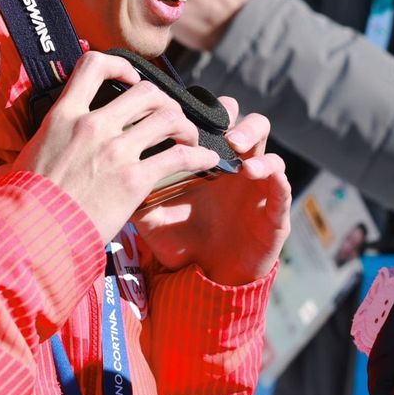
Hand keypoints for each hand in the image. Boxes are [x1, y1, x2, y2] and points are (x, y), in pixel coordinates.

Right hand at [1, 51, 221, 243]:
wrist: (28, 234)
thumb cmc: (23, 200)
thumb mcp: (30, 152)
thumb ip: (51, 137)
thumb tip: (50, 138)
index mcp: (64, 115)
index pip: (93, 65)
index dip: (119, 67)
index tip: (131, 80)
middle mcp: (93, 125)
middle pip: (145, 91)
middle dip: (164, 102)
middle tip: (168, 118)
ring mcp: (115, 150)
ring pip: (168, 116)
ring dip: (185, 125)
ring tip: (188, 138)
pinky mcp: (134, 179)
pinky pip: (179, 157)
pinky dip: (199, 155)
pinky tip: (207, 159)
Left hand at [133, 95, 290, 285]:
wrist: (208, 281)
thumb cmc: (183, 243)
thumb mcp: (154, 218)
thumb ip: (137, 195)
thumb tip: (111, 174)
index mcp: (211, 161)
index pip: (214, 121)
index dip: (205, 113)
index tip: (185, 116)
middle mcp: (237, 166)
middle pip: (247, 122)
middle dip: (235, 118)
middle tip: (221, 132)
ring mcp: (259, 185)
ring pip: (270, 149)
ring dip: (254, 142)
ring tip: (238, 154)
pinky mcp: (275, 211)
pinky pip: (282, 186)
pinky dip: (274, 176)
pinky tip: (257, 175)